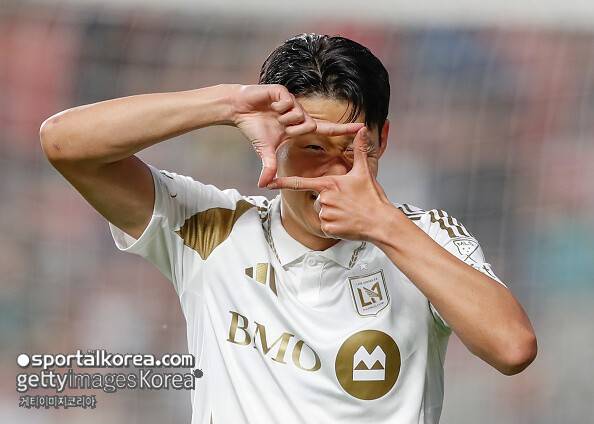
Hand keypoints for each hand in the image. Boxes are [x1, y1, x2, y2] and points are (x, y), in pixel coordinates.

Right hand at [229, 84, 363, 186]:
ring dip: (284, 119)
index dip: (344, 130)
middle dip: (294, 130)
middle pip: (310, 126)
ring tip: (273, 115)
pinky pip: (288, 104)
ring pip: (299, 116)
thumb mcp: (264, 150)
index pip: (327, 129)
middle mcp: (301, 114)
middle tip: (280, 127)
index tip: (363, 128)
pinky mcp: (284, 92)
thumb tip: (263, 185)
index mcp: (300, 126)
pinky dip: (277, 109)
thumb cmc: (254, 128)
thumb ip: (269, 167)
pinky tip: (270, 106)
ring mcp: (294, 102)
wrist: (239, 109)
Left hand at [266, 127, 392, 240]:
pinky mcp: (328, 229)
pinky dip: (336, 226)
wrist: (381, 222)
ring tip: (349, 213)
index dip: (283, 182)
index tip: (267, 182)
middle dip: (330, 202)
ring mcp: (325, 215)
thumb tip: (362, 130)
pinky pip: (326, 226)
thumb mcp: (364, 172)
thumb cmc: (372, 198)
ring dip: (333, 214)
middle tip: (348, 203)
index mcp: (329, 184)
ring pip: (322, 213)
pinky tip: (348, 222)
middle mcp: (324, 199)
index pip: (300, 183)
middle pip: (318, 199)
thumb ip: (359, 150)